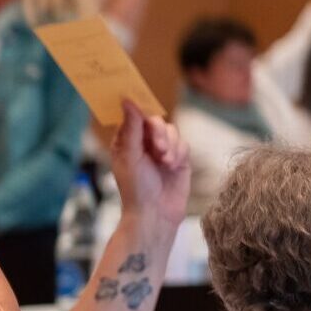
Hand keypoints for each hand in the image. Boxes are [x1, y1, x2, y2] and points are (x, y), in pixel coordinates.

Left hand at [105, 100, 191, 229]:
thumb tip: (127, 101)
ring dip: (170, 146)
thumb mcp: (130, 156)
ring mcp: (162, 150)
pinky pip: (184, 144)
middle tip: (158, 150)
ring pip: (172, 131)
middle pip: (156, 121)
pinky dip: (180, 153)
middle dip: (159, 134)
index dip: (139, 107)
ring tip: (165, 164)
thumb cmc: (136, 188)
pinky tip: (173, 167)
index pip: (134, 116)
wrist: (156, 213)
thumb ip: (131, 127)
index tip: (140, 97)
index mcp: (126, 140)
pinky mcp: (179, 158)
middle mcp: (144, 143)